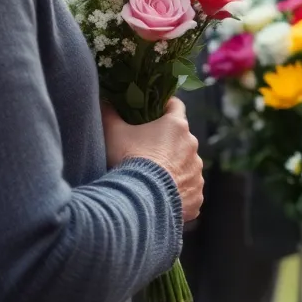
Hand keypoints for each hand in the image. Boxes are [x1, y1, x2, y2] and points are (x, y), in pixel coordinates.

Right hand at [102, 97, 203, 223]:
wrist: (139, 200)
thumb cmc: (129, 160)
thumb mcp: (114, 134)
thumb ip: (110, 114)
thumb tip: (104, 100)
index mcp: (177, 126)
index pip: (176, 106)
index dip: (165, 107)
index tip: (155, 111)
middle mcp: (192, 146)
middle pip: (181, 139)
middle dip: (167, 144)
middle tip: (147, 153)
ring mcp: (197, 171)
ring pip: (186, 165)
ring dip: (174, 169)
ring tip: (154, 180)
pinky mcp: (197, 194)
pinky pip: (189, 190)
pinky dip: (178, 192)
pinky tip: (162, 198)